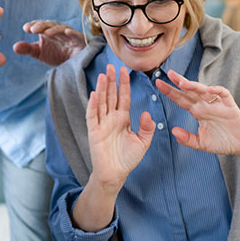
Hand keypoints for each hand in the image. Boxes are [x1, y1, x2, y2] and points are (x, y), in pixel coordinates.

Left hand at [12, 19, 86, 65]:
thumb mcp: (39, 53)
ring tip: (46, 33)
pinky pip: (77, 35)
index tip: (25, 28)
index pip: (40, 25)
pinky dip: (72, 32)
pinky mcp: (80, 40)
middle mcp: (59, 31)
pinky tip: (67, 32)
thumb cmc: (56, 56)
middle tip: (33, 29)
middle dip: (42, 26)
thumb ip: (28, 49)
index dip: (33, 25)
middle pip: (50, 24)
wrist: (74, 65)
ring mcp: (70, 35)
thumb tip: (14, 47)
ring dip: (54, 29)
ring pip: (62, 28)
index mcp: (48, 31)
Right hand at [87, 64, 155, 192]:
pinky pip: (92, 116)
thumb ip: (146, 127)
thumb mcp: (142, 142)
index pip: (123, 97)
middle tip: (111, 66)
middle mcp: (111, 118)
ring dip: (102, 89)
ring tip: (103, 75)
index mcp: (123, 118)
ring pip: (101, 102)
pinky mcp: (93, 132)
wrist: (115, 174)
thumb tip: (147, 112)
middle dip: (111, 81)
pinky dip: (93, 105)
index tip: (124, 70)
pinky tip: (95, 94)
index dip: (124, 84)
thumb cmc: (128, 158)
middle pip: (111, 95)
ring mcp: (101, 124)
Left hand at [155, 69, 239, 159]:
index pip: (181, 99)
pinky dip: (218, 91)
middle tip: (168, 73)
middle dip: (180, 82)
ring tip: (183, 83)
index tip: (158, 83)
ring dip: (195, 86)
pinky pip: (224, 95)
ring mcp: (218, 105)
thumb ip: (187, 139)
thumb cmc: (222, 142)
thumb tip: (173, 131)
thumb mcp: (201, 143)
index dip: (170, 92)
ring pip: (205, 91)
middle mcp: (206, 105)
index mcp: (198, 112)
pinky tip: (210, 90)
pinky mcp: (230, 107)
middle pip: (190, 91)